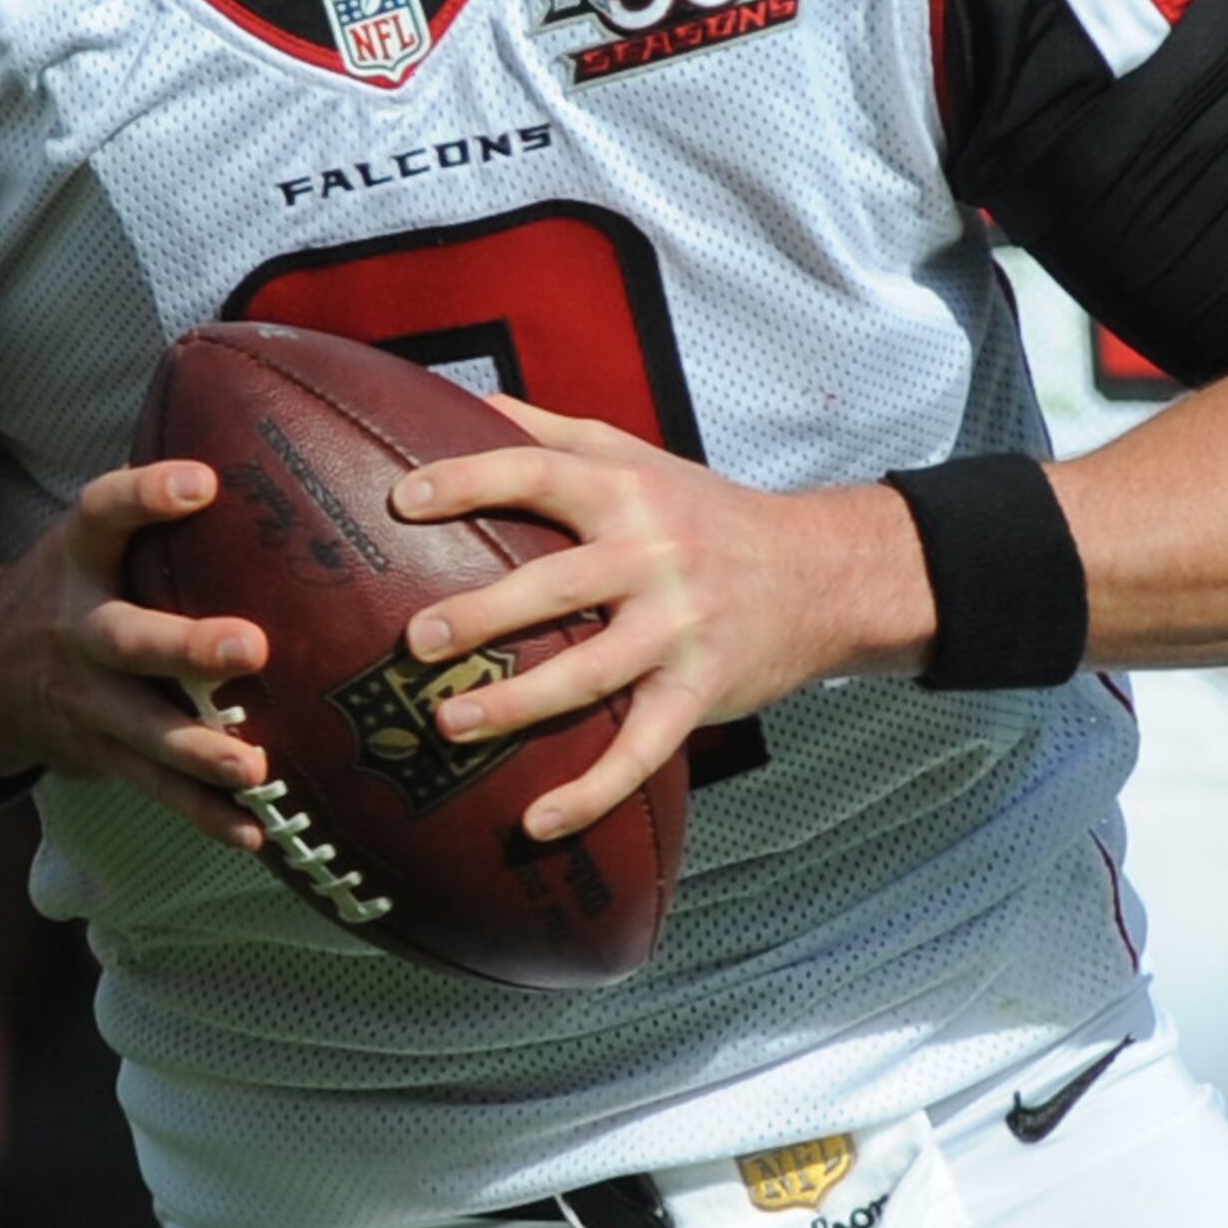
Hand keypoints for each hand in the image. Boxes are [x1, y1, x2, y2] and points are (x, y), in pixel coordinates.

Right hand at [0, 461, 277, 851]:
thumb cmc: (72, 588)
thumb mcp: (90, 539)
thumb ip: (150, 507)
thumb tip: (265, 444)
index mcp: (77, 561)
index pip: (103, 514)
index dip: (145, 495)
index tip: (202, 481)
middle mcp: (76, 629)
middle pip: (127, 639)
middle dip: (187, 647)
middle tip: (252, 648)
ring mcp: (84, 700)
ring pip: (142, 729)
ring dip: (199, 750)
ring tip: (254, 768)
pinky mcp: (99, 753)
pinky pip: (153, 787)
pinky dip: (203, 814)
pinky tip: (256, 831)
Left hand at [384, 400, 931, 840]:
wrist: (822, 574)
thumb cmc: (710, 515)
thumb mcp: (641, 457)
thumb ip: (556, 433)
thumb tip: (467, 403)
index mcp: (628, 492)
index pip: (540, 474)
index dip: (471, 482)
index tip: (405, 500)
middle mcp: (654, 557)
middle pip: (558, 584)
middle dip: (484, 614)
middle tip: (418, 639)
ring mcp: (679, 631)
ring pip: (592, 674)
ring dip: (518, 705)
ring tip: (450, 723)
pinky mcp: (699, 693)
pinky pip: (641, 751)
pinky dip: (591, 793)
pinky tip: (535, 824)